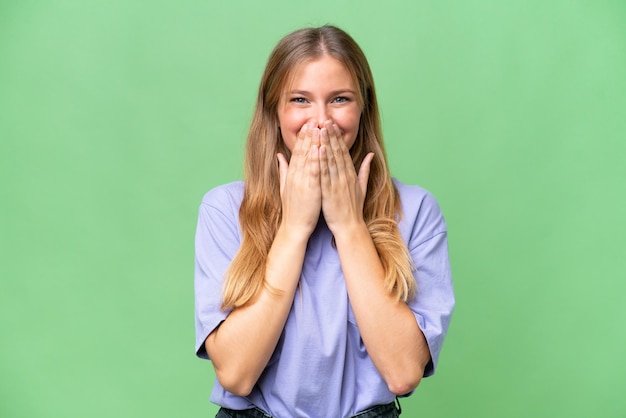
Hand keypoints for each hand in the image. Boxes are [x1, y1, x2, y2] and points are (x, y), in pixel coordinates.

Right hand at [277, 121, 321, 236]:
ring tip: (318, 128)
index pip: (297, 152)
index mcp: (291, 174)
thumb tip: (279, 155)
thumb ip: (283, 170)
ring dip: (314, 142)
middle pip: (302, 151)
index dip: (303, 138)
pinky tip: (320, 149)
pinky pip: (314, 172)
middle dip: (309, 135)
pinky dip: (317, 160)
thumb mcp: (286, 186)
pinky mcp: (310, 189)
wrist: (295, 226)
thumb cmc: (294, 208)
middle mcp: (295, 175)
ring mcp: (302, 182)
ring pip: (308, 158)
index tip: (308, 124)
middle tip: (314, 120)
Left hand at [319, 120, 373, 233]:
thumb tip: (371, 155)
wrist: (350, 226)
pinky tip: (317, 150)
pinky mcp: (329, 191)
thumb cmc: (353, 207)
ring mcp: (337, 183)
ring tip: (320, 130)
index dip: (337, 137)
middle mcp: (345, 176)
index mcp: (351, 174)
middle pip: (337, 152)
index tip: (332, 125)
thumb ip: (365, 170)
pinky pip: (324, 174)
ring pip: (330, 160)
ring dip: (325, 143)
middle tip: (324, 120)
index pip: (344, 152)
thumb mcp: (362, 187)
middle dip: (330, 135)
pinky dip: (321, 161)